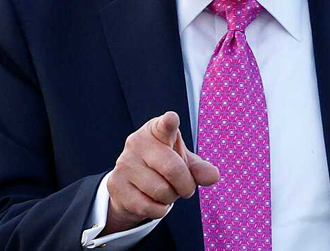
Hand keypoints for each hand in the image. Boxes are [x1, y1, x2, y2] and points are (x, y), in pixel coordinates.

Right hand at [103, 111, 218, 233]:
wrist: (129, 186)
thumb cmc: (162, 168)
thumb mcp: (183, 164)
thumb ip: (200, 169)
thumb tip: (212, 175)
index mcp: (155, 132)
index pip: (163, 127)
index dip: (169, 123)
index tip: (172, 119)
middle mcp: (136, 143)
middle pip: (173, 169)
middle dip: (186, 185)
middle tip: (184, 188)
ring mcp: (124, 164)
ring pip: (162, 191)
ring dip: (170, 198)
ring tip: (163, 190)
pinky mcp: (116, 185)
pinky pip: (150, 206)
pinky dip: (159, 209)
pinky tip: (151, 200)